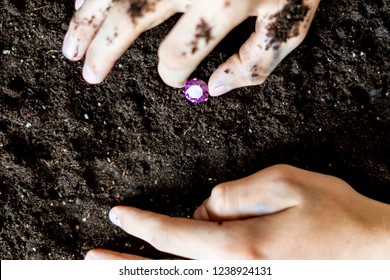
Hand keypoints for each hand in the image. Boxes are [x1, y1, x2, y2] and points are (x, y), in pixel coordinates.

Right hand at [63, 0, 319, 95]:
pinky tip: (81, 0)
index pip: (178, 56)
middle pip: (128, 21)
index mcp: (223, 4)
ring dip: (85, 20)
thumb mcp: (290, 20)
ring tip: (70, 48)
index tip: (174, 76)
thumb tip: (213, 89)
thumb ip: (255, 63)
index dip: (173, 75)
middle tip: (89, 75)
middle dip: (104, 54)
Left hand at [85, 164, 389, 259]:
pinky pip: (208, 275)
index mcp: (240, 246)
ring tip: (111, 266)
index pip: (174, 235)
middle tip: (90, 260)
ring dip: (144, 272)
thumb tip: (203, 208)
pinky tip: (167, 264)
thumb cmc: (335, 215)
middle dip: (124, 264)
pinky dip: (180, 270)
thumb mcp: (284, 183)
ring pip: (182, 278)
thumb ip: (233, 193)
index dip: (142, 224)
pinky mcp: (256, 278)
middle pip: (165, 271)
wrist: (374, 254)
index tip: (118, 214)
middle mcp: (236, 272)